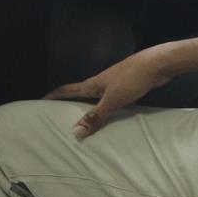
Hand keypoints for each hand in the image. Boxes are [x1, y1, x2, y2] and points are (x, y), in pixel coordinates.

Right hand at [45, 46, 175, 138]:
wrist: (156, 65)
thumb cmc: (132, 79)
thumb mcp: (112, 100)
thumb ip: (95, 116)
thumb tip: (75, 131)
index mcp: (92, 85)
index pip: (67, 90)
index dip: (53, 95)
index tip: (41, 100)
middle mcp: (99, 83)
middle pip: (78, 92)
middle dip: (67, 101)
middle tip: (58, 111)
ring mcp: (112, 83)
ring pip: (94, 95)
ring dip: (86, 104)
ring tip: (81, 116)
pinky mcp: (125, 86)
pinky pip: (108, 98)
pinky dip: (103, 106)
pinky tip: (109, 114)